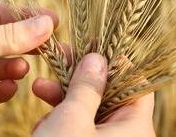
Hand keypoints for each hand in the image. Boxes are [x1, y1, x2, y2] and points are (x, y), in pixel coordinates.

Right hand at [32, 53, 155, 136]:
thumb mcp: (72, 120)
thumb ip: (87, 86)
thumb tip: (97, 58)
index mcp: (135, 129)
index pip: (136, 84)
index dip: (117, 63)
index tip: (94, 47)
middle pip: (108, 94)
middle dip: (78, 78)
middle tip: (59, 58)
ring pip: (88, 110)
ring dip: (63, 99)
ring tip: (39, 89)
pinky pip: (78, 129)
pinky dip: (60, 121)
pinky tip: (42, 125)